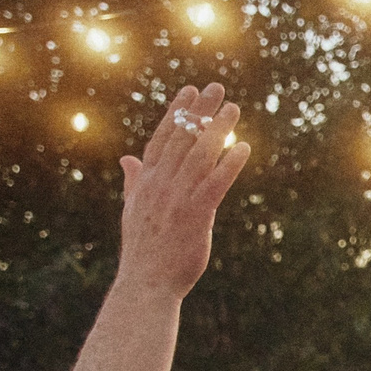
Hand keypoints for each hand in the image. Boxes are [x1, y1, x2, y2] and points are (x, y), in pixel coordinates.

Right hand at [118, 83, 249, 297]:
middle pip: (181, 140)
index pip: (161, 139)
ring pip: (199, 156)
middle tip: (216, 87)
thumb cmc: (143, 250)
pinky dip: (229, 164)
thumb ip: (133, 181)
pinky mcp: (195, 216)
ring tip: (232, 108)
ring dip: (217, 130)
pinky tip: (243, 147)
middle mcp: (160, 185)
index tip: (189, 91)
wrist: (145, 284)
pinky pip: (215, 184)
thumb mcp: (133, 210)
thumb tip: (127, 158)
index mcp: (146, 183)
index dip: (175, 113)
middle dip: (198, 111)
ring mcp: (177, 199)